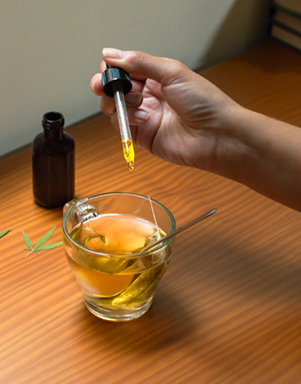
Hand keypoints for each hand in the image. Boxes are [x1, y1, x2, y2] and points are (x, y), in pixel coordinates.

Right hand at [90, 49, 238, 172]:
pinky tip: (145, 118)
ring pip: (113, 106)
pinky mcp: (142, 136)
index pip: (124, 69)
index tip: (107, 68)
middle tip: (103, 85)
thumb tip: (111, 54)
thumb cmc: (204, 102)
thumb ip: (140, 62)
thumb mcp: (172, 72)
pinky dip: (127, 119)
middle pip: (114, 88)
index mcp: (156, 77)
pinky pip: (121, 125)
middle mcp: (148, 96)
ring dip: (118, 102)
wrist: (216, 134)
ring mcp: (144, 116)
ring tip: (138, 102)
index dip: (113, 68)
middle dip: (105, 85)